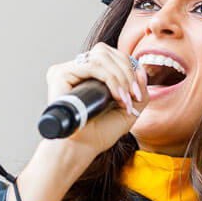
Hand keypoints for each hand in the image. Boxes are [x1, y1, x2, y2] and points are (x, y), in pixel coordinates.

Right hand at [44, 42, 147, 156]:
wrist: (82, 148)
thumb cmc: (100, 134)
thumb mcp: (129, 112)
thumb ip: (139, 91)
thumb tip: (140, 70)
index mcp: (92, 74)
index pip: (112, 56)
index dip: (129, 69)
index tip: (137, 94)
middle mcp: (79, 69)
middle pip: (108, 52)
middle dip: (127, 72)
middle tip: (133, 96)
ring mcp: (69, 70)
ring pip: (101, 56)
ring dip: (120, 77)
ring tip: (124, 99)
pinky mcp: (60, 74)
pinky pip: (92, 65)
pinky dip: (110, 79)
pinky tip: (115, 96)